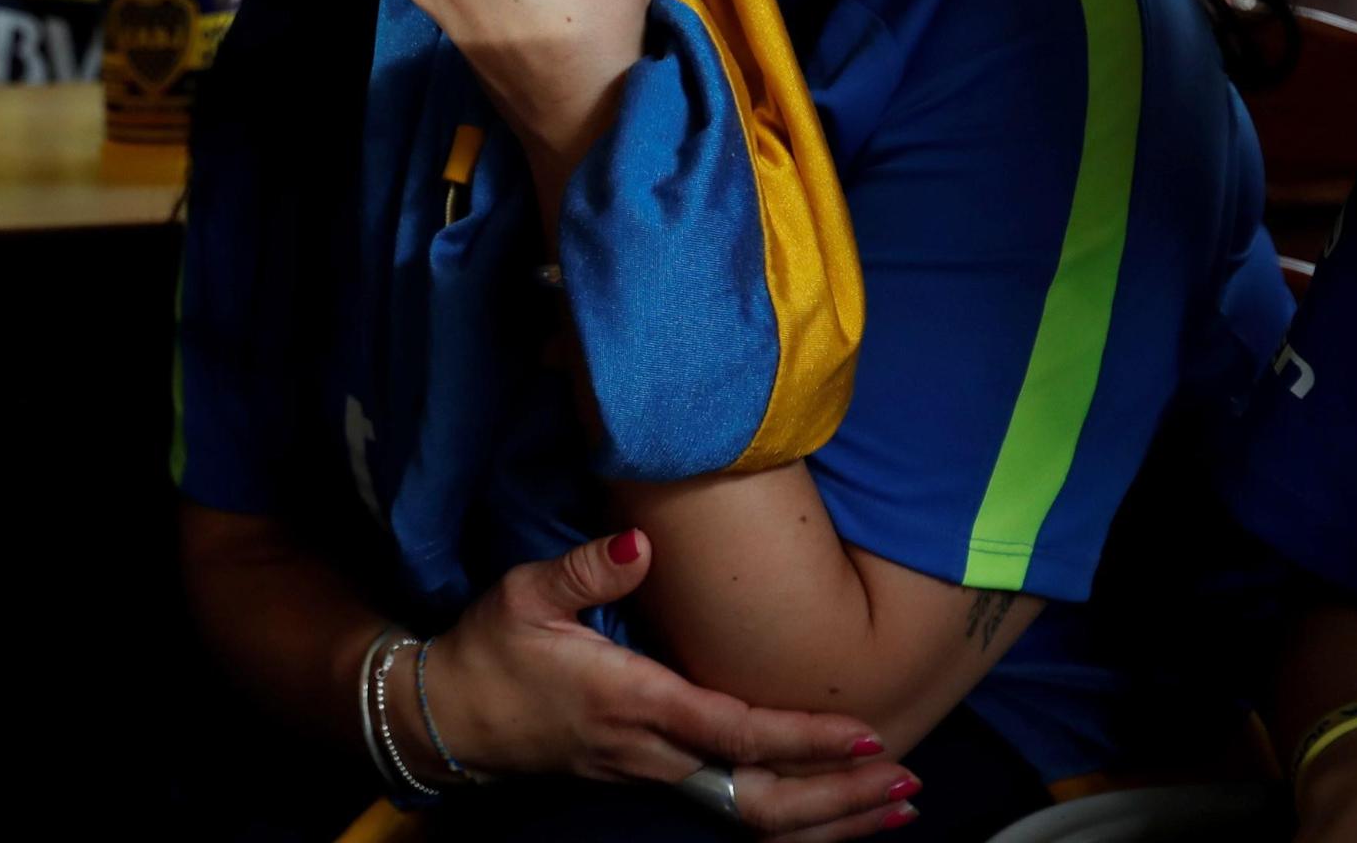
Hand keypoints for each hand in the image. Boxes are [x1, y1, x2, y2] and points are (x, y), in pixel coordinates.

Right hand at [424, 531, 920, 839]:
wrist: (450, 717)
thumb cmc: (491, 649)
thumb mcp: (524, 594)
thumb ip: (583, 567)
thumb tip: (638, 542)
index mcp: (630, 701)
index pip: (732, 732)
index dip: (803, 738)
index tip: (864, 731)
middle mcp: (651, 752)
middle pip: (761, 798)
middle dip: (839, 796)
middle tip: (906, 782)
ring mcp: (653, 777)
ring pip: (754, 818)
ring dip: (830, 819)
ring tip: (894, 807)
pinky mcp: (652, 783)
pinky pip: (736, 814)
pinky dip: (795, 822)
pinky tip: (833, 817)